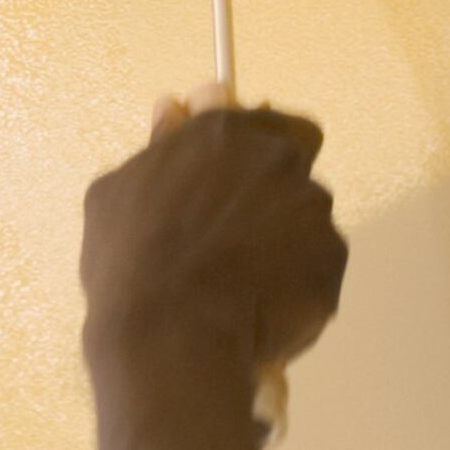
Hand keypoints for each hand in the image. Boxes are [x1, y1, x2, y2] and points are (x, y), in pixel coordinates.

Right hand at [78, 89, 344, 394]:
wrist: (171, 341)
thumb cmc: (131, 266)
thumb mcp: (117, 194)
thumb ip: (158, 146)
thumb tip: (172, 108)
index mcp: (224, 134)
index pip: (260, 116)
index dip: (247, 146)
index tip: (231, 170)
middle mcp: (278, 159)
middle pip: (292, 159)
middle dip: (270, 187)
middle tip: (235, 232)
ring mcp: (312, 209)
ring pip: (306, 214)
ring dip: (284, 236)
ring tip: (241, 281)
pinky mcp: (332, 259)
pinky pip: (317, 262)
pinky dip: (296, 280)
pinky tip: (260, 305)